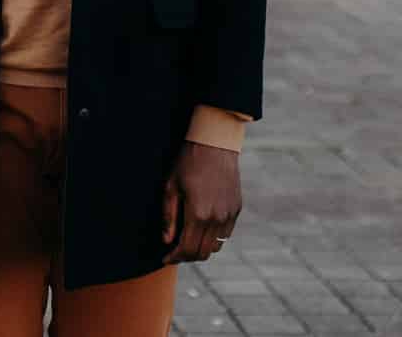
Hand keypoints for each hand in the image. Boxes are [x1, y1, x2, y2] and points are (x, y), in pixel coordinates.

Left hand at [161, 141, 240, 265]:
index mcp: (199, 214)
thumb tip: (167, 241)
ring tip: (187, 241)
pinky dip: (213, 238)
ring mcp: (229, 215)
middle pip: (202, 253)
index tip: (165, 257)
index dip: (174, 257)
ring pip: (215, 247)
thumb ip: (168, 217)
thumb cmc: (188, 163)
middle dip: (186, 256)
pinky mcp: (237, 209)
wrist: (214, 143)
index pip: (187, 249)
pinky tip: (201, 229)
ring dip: (201, 249)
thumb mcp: (171, 187)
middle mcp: (217, 219)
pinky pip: (225, 234)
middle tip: (174, 252)